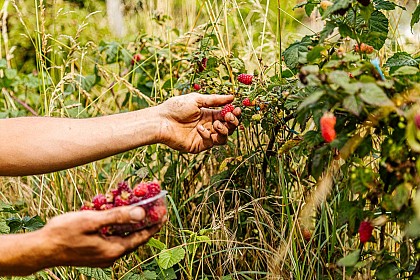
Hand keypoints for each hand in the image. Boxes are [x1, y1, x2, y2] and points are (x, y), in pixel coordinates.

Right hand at [40, 206, 163, 268]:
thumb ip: (117, 217)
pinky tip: (117, 217)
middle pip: (135, 237)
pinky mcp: (96, 253)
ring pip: (124, 238)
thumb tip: (141, 213)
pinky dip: (119, 228)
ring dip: (132, 224)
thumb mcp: (91, 221)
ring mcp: (103, 256)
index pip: (142, 236)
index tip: (164, 212)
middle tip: (154, 207)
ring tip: (139, 209)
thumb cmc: (63, 233)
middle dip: (145, 221)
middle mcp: (111, 256)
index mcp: (114, 249)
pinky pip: (114, 239)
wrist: (41, 250)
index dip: (154, 223)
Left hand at [158, 93, 240, 152]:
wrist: (161, 121)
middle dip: (232, 122)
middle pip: (228, 127)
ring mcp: (204, 136)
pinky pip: (211, 142)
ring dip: (224, 130)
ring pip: (223, 137)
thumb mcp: (197, 100)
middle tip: (229, 117)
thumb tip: (232, 97)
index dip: (233, 113)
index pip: (226, 115)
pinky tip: (200, 129)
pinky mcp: (199, 146)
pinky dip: (208, 135)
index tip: (237, 109)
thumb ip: (215, 100)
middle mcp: (208, 126)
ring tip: (216, 124)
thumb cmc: (175, 108)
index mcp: (209, 114)